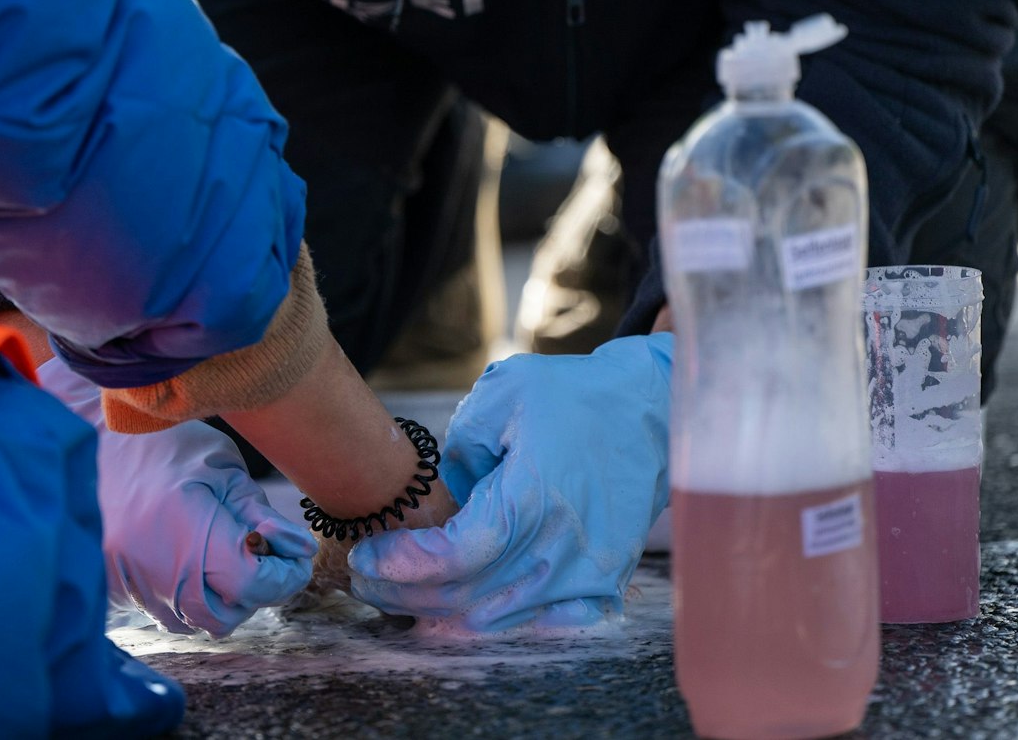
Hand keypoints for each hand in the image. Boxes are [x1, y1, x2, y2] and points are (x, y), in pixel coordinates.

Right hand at [37, 358, 317, 635]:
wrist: (95, 438)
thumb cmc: (166, 445)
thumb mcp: (224, 469)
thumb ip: (262, 516)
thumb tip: (301, 551)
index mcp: (188, 533)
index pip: (252, 585)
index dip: (284, 575)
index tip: (295, 555)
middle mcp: (157, 568)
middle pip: (225, 615)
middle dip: (255, 591)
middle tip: (264, 554)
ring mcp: (131, 582)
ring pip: (195, 620)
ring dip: (222, 597)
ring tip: (225, 552)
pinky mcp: (115, 586)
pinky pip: (165, 611)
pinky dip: (189, 595)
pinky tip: (192, 558)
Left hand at [346, 334, 672, 632]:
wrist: (652, 409)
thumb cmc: (576, 396)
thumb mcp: (504, 393)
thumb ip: (460, 446)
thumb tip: (444, 494)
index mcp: (534, 497)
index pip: (455, 557)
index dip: (403, 565)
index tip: (367, 554)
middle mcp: (562, 546)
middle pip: (467, 596)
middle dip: (404, 594)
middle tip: (364, 579)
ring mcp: (588, 572)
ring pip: (499, 618)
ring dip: (441, 614)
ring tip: (398, 595)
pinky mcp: (604, 582)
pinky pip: (543, 624)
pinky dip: (499, 623)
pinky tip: (462, 613)